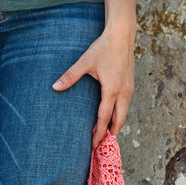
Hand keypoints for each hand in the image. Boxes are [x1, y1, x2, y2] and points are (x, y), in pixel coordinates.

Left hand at [52, 30, 134, 148]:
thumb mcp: (85, 62)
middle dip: (110, 135)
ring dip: (115, 126)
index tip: (94, 145)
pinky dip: (119, 116)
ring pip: (124, 115)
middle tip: (100, 146)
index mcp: (112, 90)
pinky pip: (125, 107)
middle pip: (119, 121)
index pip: (105, 118)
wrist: (122, 36)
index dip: (99, 133)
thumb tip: (55, 87)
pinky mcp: (130, 87)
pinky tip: (111, 118)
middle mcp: (124, 93)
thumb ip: (70, 76)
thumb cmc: (103, 48)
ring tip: (105, 136)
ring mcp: (129, 90)